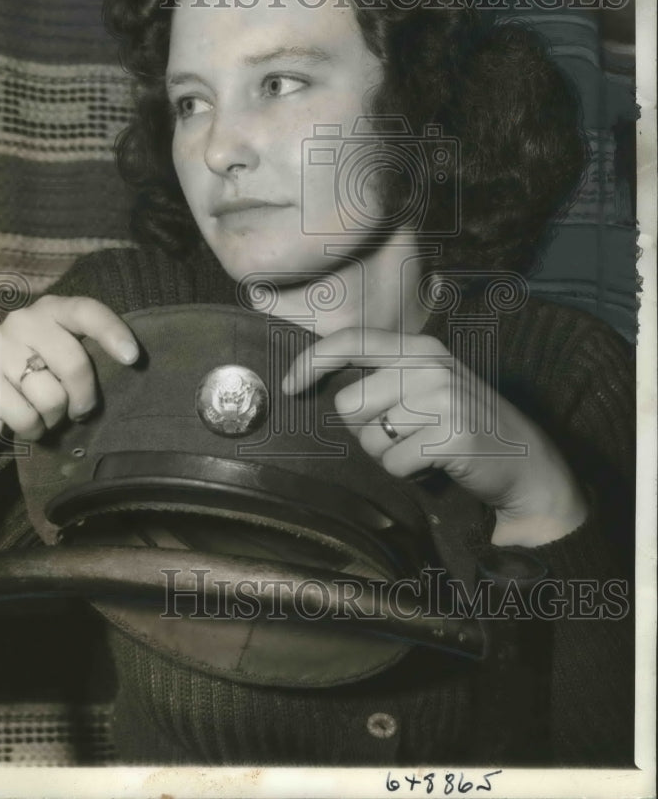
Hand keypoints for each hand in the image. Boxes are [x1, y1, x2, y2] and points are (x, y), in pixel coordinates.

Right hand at [0, 296, 138, 470]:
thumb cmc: (33, 382)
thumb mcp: (61, 361)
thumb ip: (87, 356)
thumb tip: (127, 367)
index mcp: (51, 310)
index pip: (86, 311)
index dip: (112, 332)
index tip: (133, 357)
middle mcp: (22, 321)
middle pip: (74, 363)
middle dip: (84, 398)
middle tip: (81, 411)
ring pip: (52, 397)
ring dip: (55, 418)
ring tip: (45, 414)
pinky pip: (27, 417)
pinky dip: (33, 430)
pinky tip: (26, 424)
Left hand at [282, 328, 587, 547]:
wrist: (524, 461)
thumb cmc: (461, 422)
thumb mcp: (426, 383)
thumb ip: (382, 374)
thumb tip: (314, 376)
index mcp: (418, 347)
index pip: (351, 341)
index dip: (312, 361)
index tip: (289, 384)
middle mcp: (429, 365)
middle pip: (349, 404)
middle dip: (364, 428)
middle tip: (401, 433)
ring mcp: (443, 399)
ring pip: (369, 438)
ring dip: (386, 453)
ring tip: (420, 447)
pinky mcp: (451, 436)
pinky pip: (393, 464)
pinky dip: (406, 473)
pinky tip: (433, 464)